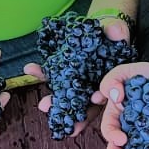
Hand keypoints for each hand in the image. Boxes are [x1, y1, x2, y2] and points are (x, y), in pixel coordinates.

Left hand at [24, 15, 132, 136]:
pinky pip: (52, 74)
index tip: (95, 98)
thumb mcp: (117, 31)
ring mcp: (76, 80)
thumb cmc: (113, 32)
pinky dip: (41, 73)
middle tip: (62, 120)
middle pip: (84, 104)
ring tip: (43, 105)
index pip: (106, 93)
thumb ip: (118, 32)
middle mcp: (92, 85)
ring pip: (66, 95)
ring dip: (54, 101)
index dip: (102, 98)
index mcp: (109, 80)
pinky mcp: (63, 70)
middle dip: (72, 114)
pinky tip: (30, 69)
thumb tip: (116, 33)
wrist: (99, 28)